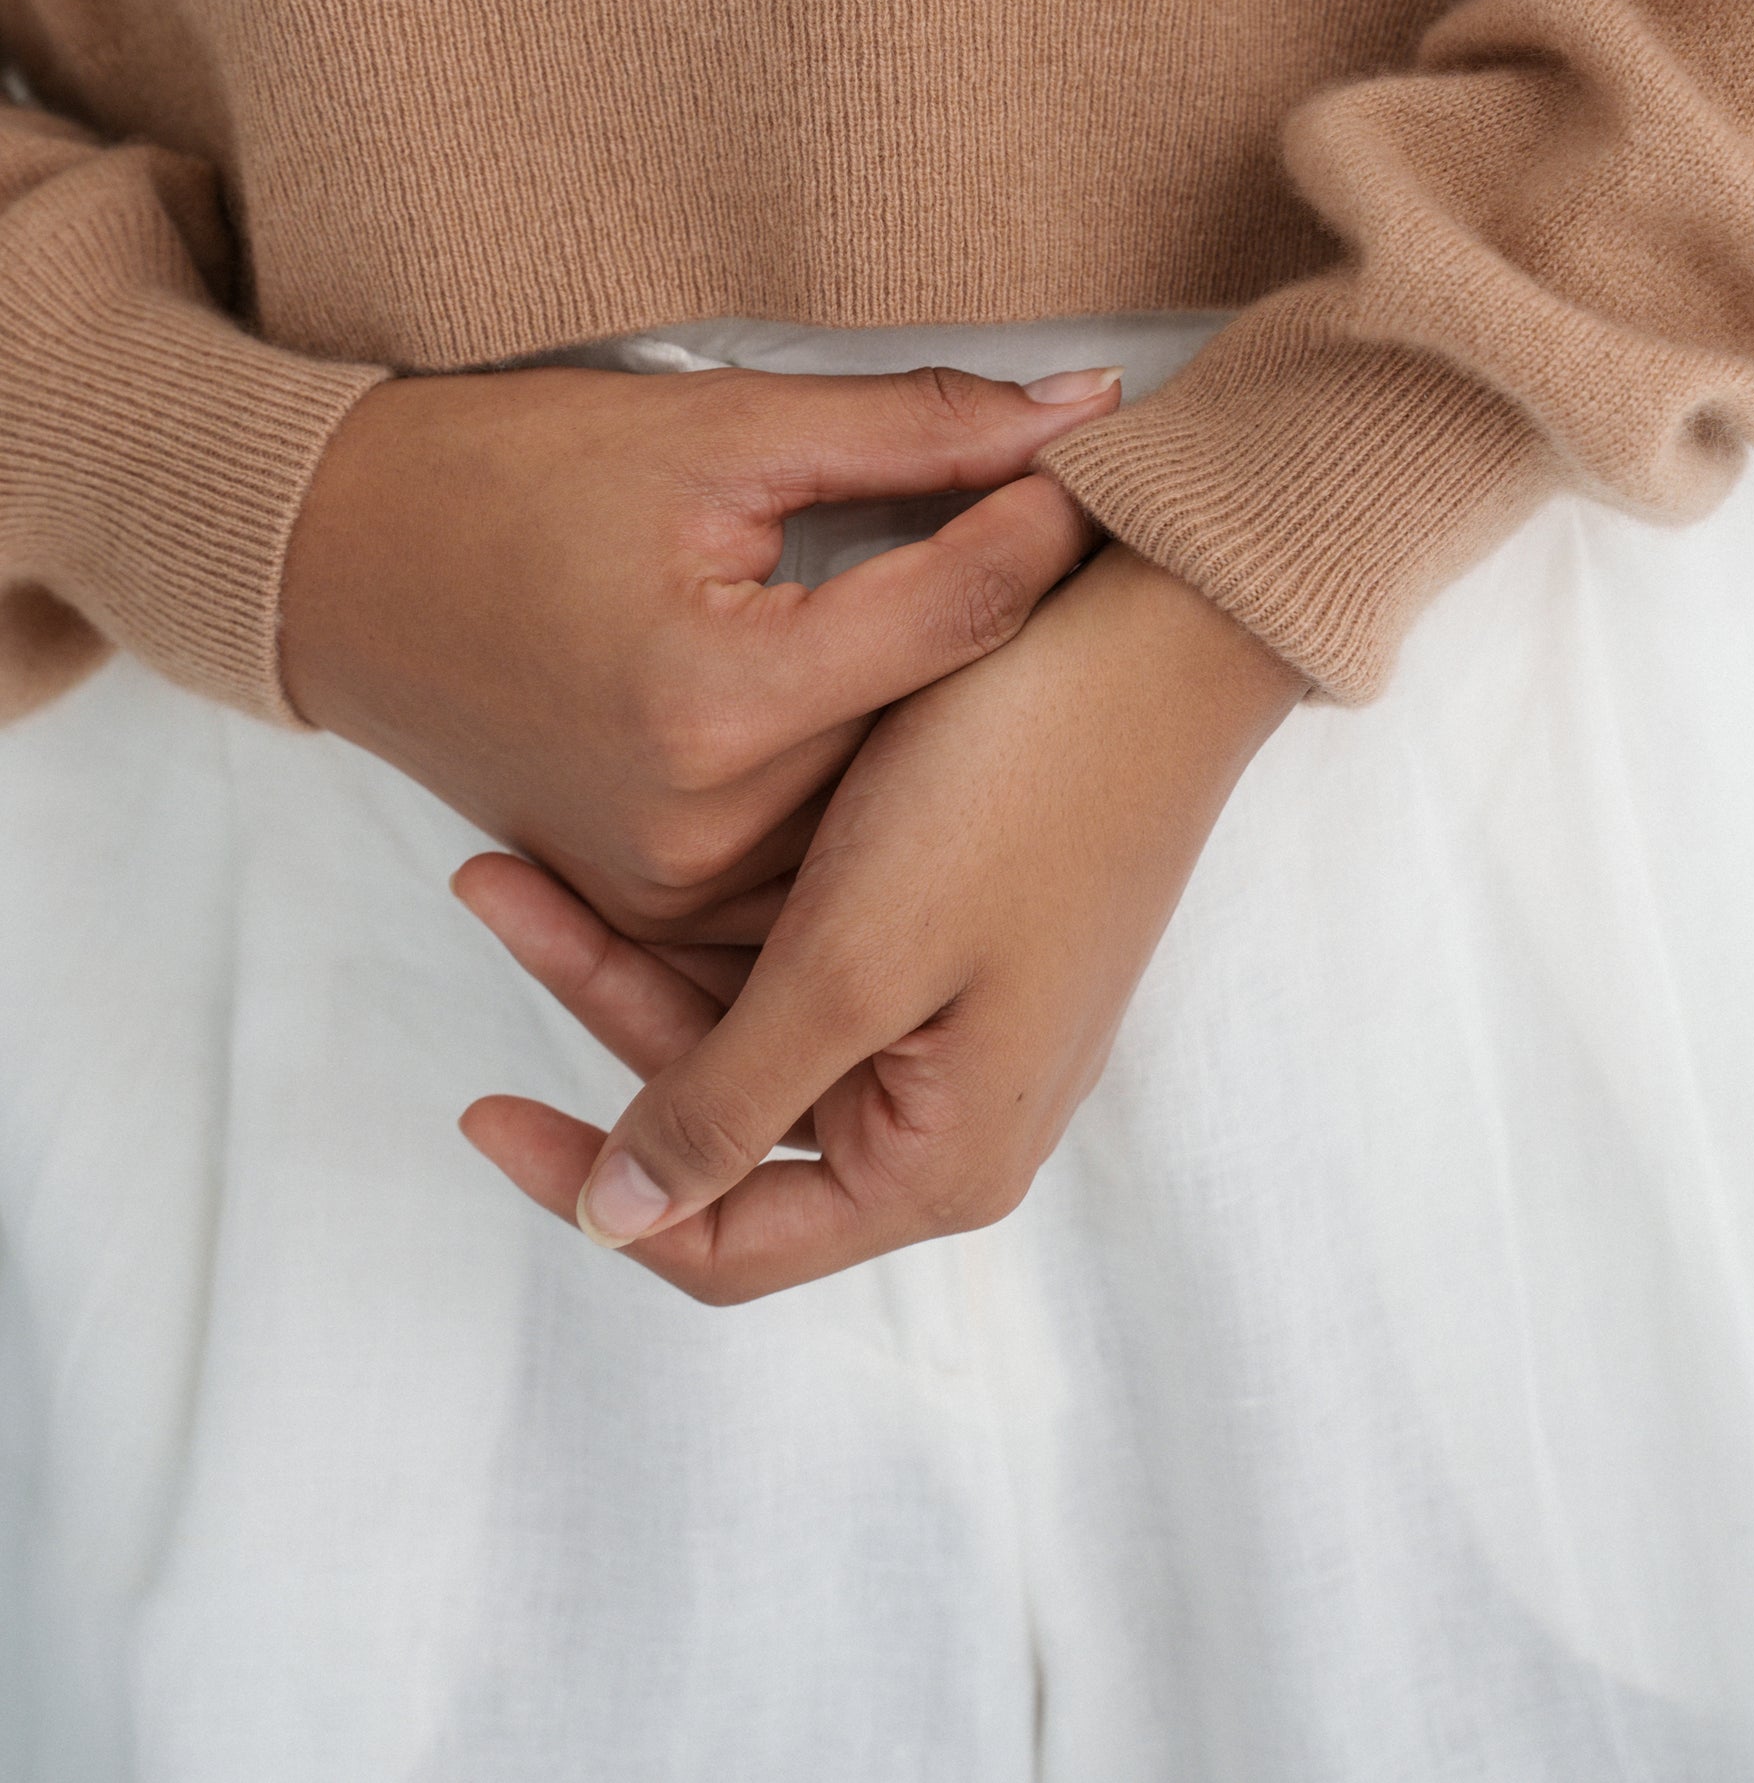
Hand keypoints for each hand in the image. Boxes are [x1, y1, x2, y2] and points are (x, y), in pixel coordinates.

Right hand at [281, 358, 1121, 936]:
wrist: (335, 566)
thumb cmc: (510, 473)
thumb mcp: (717, 426)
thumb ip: (913, 430)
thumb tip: (1083, 414)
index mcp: (720, 698)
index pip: (958, 618)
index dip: (1042, 533)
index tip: (1094, 472)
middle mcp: (702, 824)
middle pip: (933, 733)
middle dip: (1017, 639)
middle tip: (1105, 555)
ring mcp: (672, 885)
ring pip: (883, 819)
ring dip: (952, 736)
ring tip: (1035, 643)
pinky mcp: (650, 903)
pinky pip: (807, 866)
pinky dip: (863, 798)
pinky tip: (920, 730)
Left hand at [456, 541, 1302, 1299]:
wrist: (1160, 628)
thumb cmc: (1012, 790)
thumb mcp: (848, 964)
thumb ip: (725, 1107)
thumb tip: (614, 1226)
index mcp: (941, 1159)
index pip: (725, 1244)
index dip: (590, 1191)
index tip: (476, 1107)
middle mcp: (953, 1111)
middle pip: (727, 1115)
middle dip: (599, 1002)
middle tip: (494, 878)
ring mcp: (958, 1018)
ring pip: (753, 1021)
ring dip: (644, 941)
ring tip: (531, 842)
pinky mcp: (957, 932)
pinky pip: (805, 955)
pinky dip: (718, 907)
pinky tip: (647, 837)